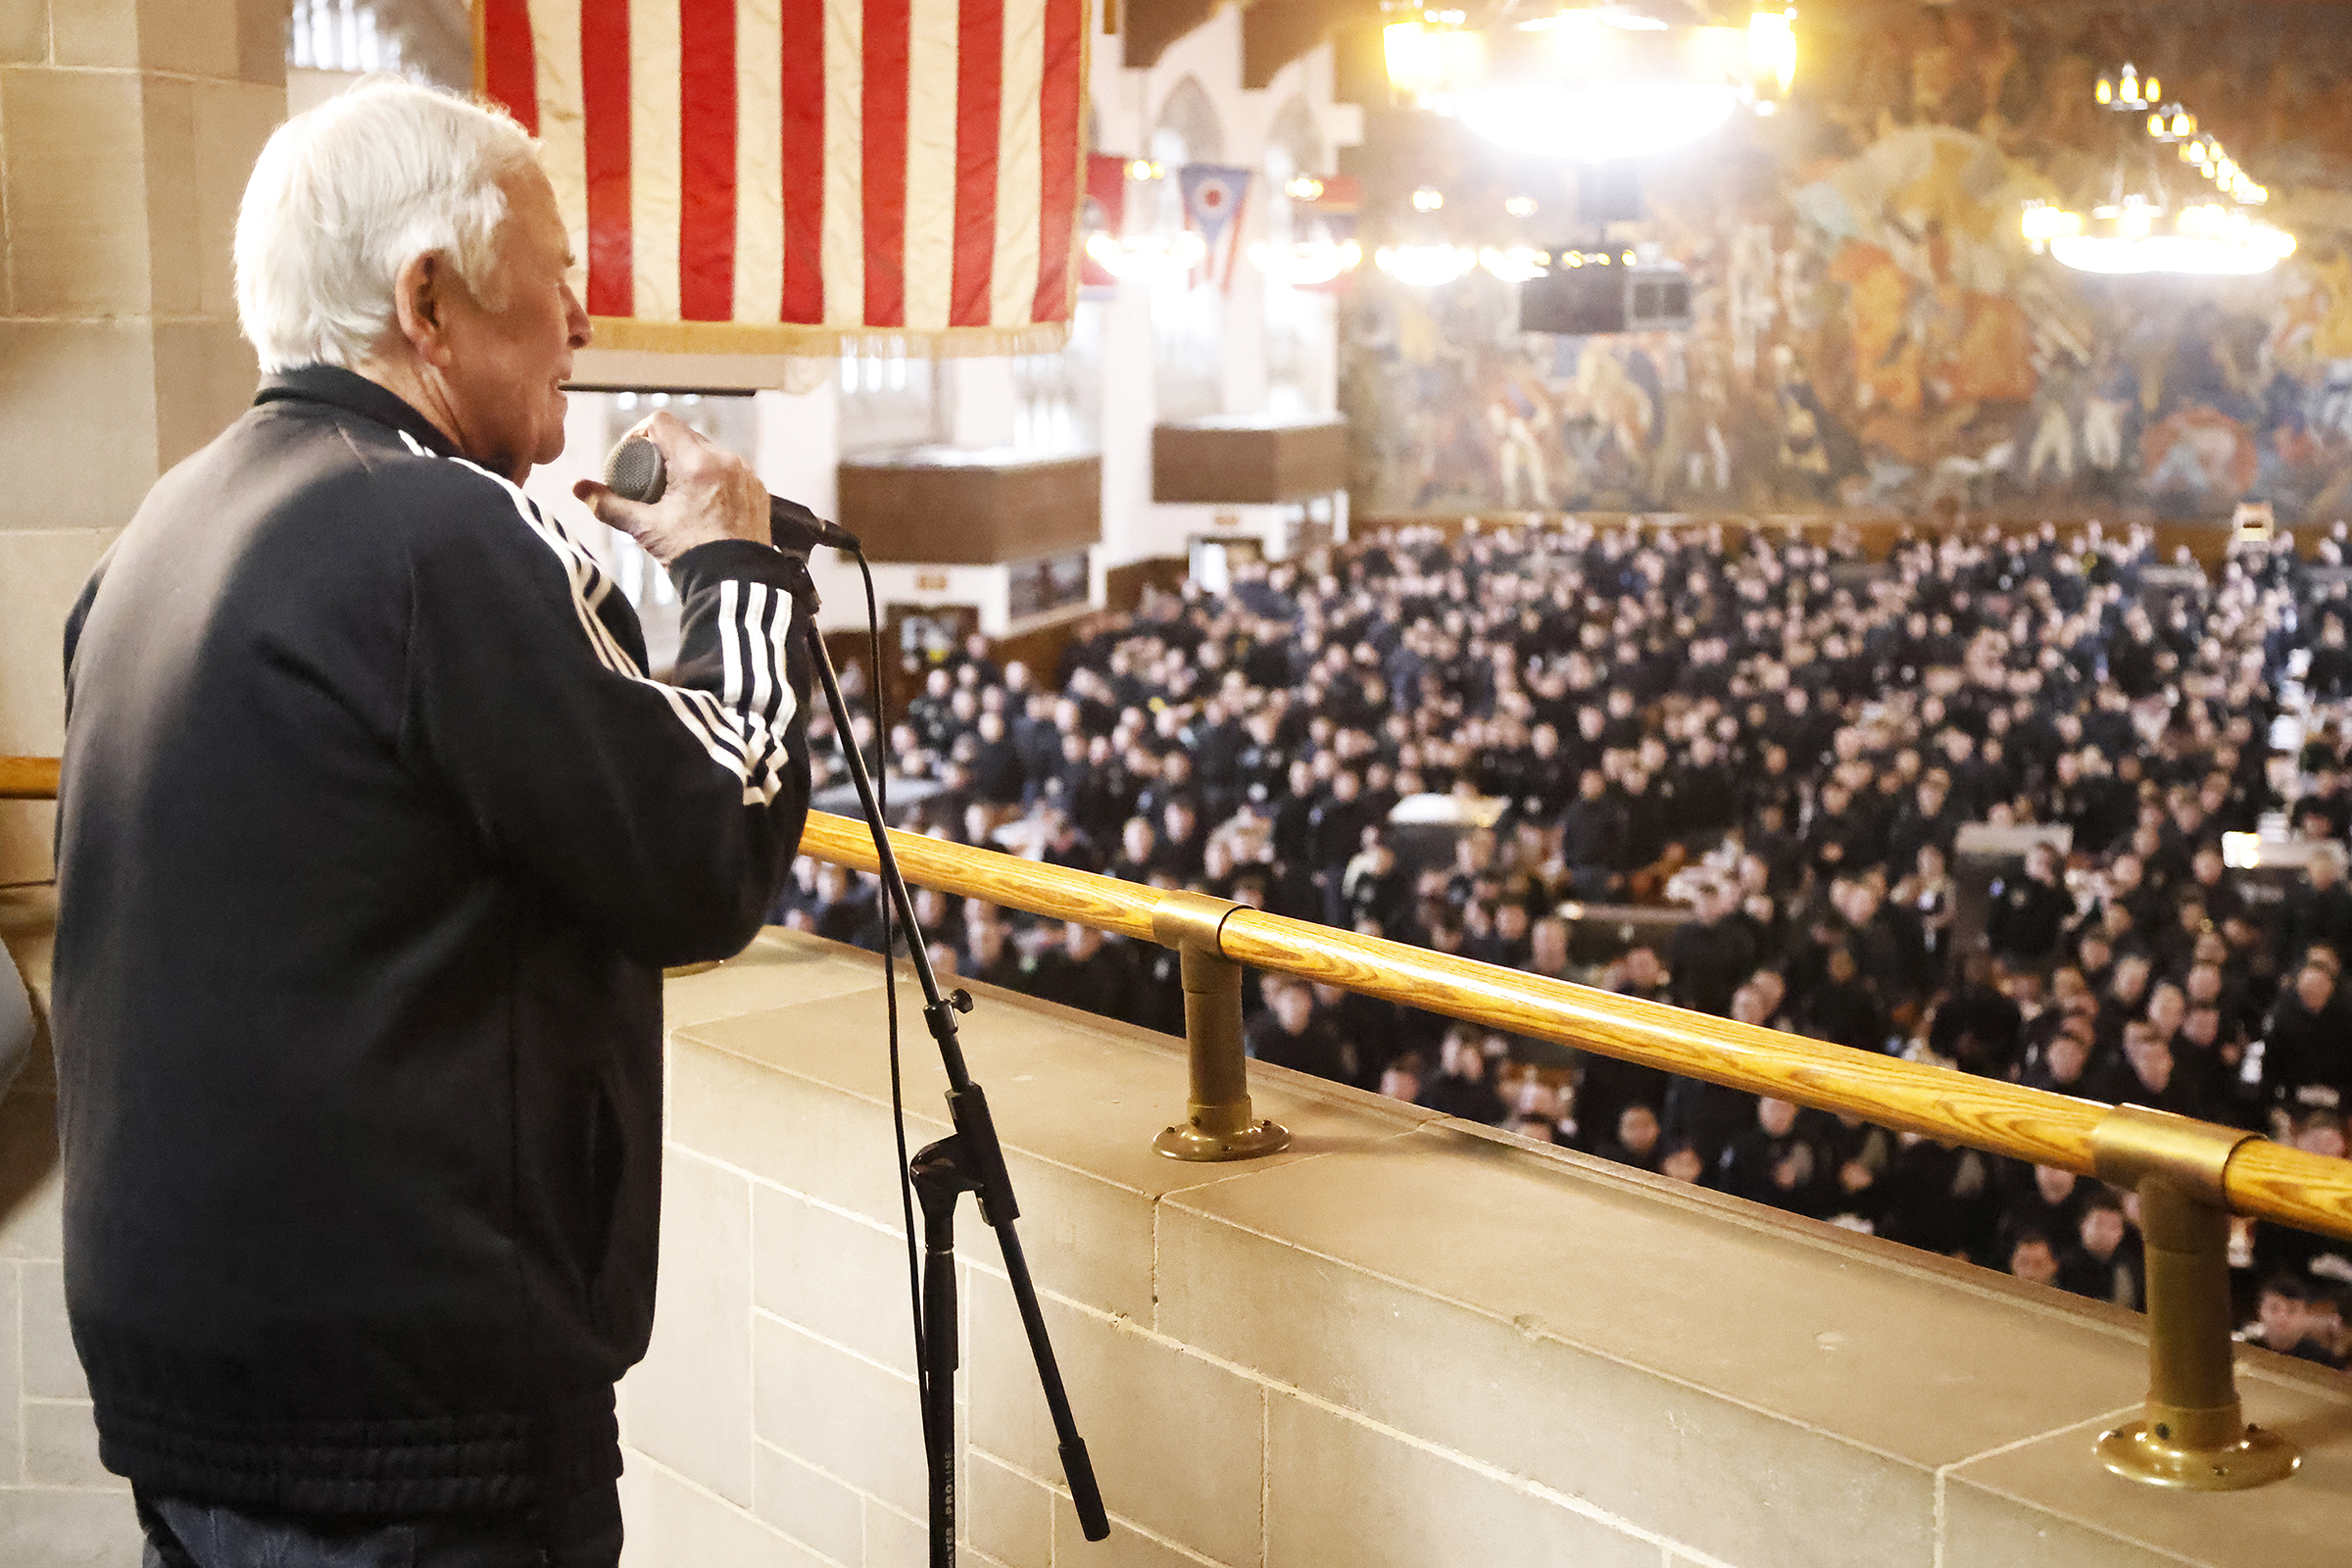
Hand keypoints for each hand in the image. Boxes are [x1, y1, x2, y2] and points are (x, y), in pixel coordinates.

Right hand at [572, 411, 768, 563]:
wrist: (735, 585)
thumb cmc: (693, 557)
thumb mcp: (645, 528)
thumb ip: (609, 505)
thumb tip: (578, 488)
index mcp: (698, 463)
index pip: (661, 423)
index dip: (639, 433)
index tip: (631, 456)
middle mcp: (727, 461)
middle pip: (685, 436)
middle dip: (662, 451)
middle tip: (647, 476)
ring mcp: (746, 475)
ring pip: (709, 453)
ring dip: (688, 463)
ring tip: (672, 490)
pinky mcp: (757, 490)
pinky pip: (729, 471)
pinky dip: (711, 478)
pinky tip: (700, 500)